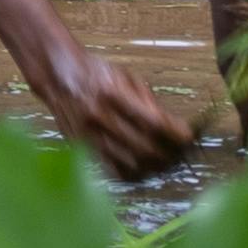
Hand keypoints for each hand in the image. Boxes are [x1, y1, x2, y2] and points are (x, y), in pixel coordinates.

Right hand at [27, 39, 200, 180]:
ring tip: (168, 161)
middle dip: (170, 153)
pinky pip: (113, 171)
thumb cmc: (96, 73)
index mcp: (111, 93)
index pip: (153, 123)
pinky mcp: (82, 149)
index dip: (176, 134)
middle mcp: (98, 117)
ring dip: (155, 167)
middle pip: (145, 148)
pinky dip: (134, 174)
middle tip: (183, 152)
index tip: (189, 136)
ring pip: (131, 164)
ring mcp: (88, 136)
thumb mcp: (125, 77)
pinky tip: (145, 168)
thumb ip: (151, 104)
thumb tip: (179, 129)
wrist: (57, 76)